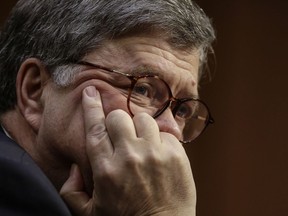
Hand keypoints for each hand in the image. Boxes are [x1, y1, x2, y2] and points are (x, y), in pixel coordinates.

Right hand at [60, 86, 195, 215]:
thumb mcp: (90, 213)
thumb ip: (72, 191)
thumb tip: (74, 168)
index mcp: (106, 169)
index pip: (95, 128)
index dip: (91, 106)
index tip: (91, 91)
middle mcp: (129, 156)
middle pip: (119, 117)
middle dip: (118, 120)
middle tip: (122, 132)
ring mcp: (154, 153)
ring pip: (144, 119)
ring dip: (141, 128)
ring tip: (144, 144)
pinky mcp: (176, 154)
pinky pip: (166, 132)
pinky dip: (161, 139)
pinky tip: (160, 154)